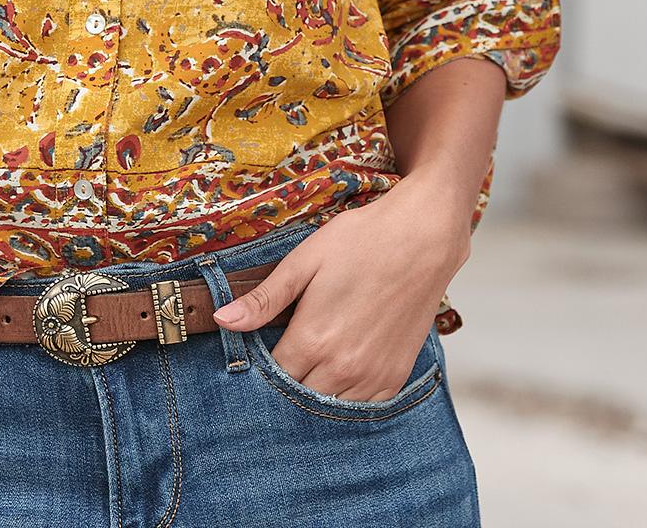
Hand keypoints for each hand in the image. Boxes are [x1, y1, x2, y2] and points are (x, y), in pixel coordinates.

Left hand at [209, 178, 472, 400]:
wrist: (422, 238)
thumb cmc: (362, 241)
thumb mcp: (305, 261)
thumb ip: (264, 299)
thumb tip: (223, 320)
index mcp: (313, 340)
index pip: (271, 376)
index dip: (261, 364)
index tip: (260, 346)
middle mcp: (343, 368)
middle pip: (297, 397)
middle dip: (285, 380)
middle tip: (285, 350)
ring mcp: (372, 377)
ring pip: (329, 407)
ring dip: (315, 390)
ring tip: (313, 357)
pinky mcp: (394, 377)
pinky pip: (361, 407)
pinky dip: (345, 394)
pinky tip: (340, 367)